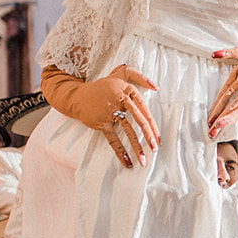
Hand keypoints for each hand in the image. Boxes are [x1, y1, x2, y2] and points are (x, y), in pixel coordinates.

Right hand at [43, 63, 159, 167]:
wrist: (78, 96)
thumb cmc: (103, 86)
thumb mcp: (119, 74)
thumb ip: (137, 76)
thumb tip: (156, 87)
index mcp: (126, 89)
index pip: (144, 108)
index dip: (153, 124)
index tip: (159, 138)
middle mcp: (119, 99)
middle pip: (139, 119)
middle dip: (149, 136)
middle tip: (156, 148)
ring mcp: (109, 111)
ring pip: (128, 130)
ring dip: (137, 147)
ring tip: (144, 161)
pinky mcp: (101, 122)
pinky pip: (113, 139)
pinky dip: (120, 151)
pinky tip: (127, 162)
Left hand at [206, 47, 237, 137]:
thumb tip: (230, 94)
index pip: (226, 84)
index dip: (217, 100)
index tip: (211, 110)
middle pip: (226, 95)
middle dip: (216, 111)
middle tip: (208, 123)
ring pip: (231, 105)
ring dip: (219, 119)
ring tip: (212, 130)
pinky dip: (229, 118)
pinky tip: (219, 125)